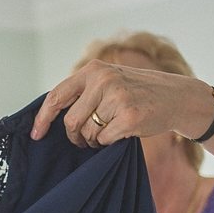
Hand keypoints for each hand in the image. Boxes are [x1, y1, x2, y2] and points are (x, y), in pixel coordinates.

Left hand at [31, 59, 208, 147]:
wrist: (177, 97)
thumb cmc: (137, 93)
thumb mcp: (108, 81)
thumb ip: (83, 92)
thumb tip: (50, 116)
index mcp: (93, 70)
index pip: (57, 96)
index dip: (43, 118)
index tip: (36, 135)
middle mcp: (103, 80)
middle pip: (70, 122)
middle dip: (75, 136)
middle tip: (85, 139)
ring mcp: (117, 97)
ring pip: (87, 133)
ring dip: (94, 140)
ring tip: (110, 129)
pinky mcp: (129, 117)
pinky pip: (104, 140)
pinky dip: (109, 142)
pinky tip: (123, 131)